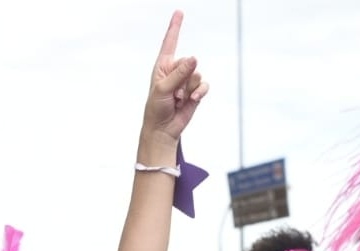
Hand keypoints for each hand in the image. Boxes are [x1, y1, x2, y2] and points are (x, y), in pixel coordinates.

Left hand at [142, 11, 208, 142]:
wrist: (162, 129)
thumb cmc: (156, 108)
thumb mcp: (163, 89)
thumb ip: (179, 73)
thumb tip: (194, 58)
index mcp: (163, 66)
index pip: (170, 43)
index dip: (175, 27)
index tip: (179, 12)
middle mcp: (175, 71)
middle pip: (189, 62)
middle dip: (182, 79)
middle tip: (172, 94)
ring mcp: (186, 82)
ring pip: (197, 74)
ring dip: (188, 89)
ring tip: (178, 100)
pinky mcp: (195, 92)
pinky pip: (204, 85)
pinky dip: (199, 93)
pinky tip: (192, 100)